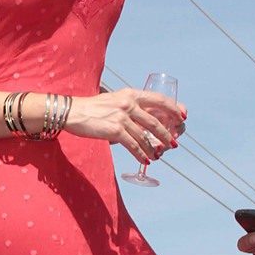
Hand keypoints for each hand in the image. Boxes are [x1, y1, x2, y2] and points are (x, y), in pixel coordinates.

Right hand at [66, 88, 185, 161]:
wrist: (72, 112)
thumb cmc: (91, 108)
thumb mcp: (113, 100)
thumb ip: (127, 106)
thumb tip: (142, 119)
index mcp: (130, 94)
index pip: (158, 99)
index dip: (173, 108)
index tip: (182, 116)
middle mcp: (128, 104)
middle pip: (155, 121)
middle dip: (166, 135)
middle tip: (173, 143)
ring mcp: (122, 117)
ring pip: (145, 136)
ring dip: (153, 149)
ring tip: (158, 156)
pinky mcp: (115, 130)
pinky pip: (133, 145)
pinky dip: (141, 154)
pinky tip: (145, 160)